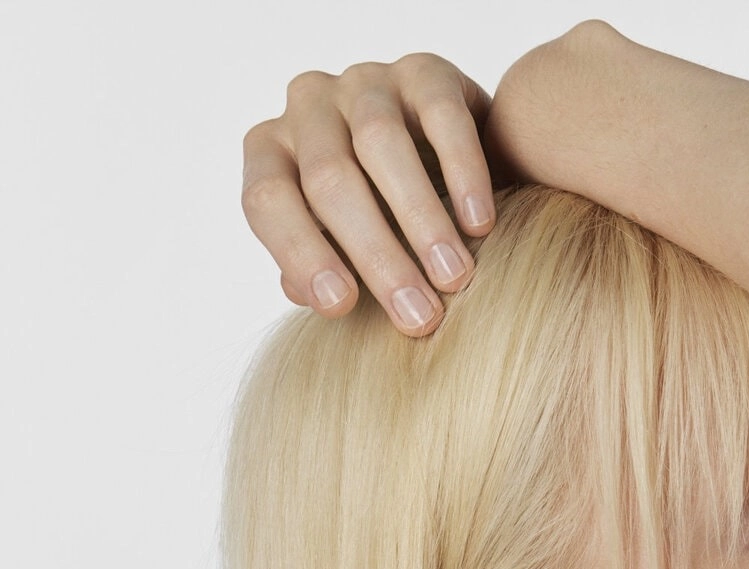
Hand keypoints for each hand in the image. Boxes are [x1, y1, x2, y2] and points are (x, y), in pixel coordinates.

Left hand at [241, 54, 497, 335]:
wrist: (449, 169)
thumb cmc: (382, 219)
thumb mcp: (343, 250)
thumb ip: (323, 270)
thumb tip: (309, 293)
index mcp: (272, 152)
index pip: (267, 199)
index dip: (300, 252)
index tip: (342, 307)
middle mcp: (309, 107)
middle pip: (330, 179)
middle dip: (376, 254)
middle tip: (418, 314)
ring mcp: (365, 83)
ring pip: (380, 143)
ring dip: (421, 219)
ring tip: (453, 277)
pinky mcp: (426, 73)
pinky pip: (442, 117)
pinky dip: (463, 174)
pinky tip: (480, 225)